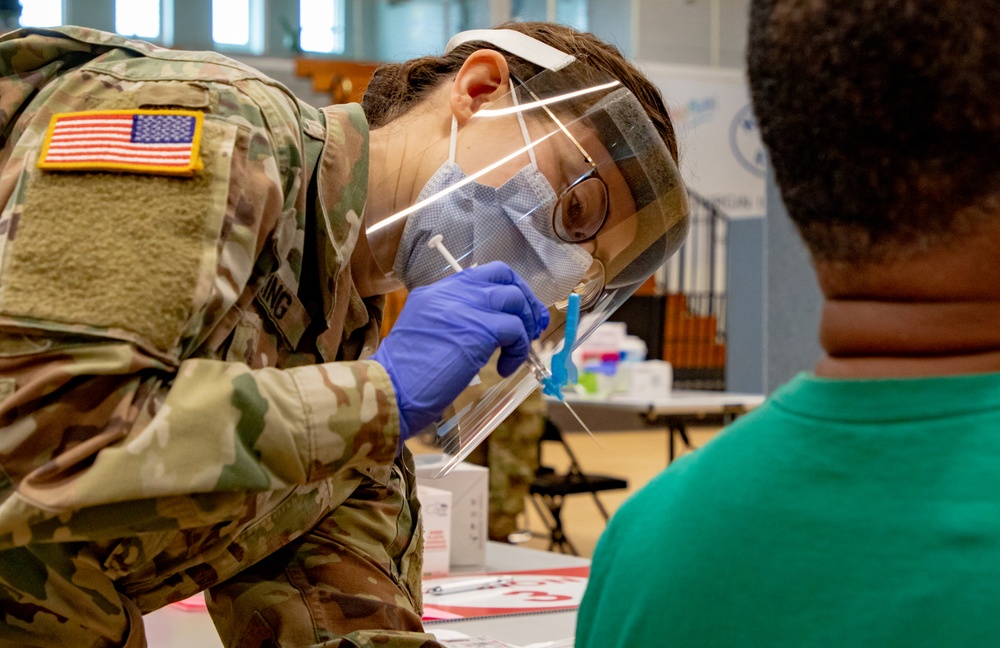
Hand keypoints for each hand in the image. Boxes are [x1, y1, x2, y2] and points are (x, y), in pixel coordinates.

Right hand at [372, 261, 548, 439]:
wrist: (390, 389)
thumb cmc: (404, 375)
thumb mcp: (425, 334)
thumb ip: (451, 322)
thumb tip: (487, 330)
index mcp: (435, 292)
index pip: (480, 274)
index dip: (505, 289)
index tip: (516, 311)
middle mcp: (450, 292)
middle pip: (503, 276)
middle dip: (525, 299)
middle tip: (533, 325)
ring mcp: (465, 307)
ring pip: (514, 299)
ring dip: (526, 325)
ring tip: (521, 349)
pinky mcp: (479, 329)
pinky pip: (516, 330)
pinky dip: (519, 350)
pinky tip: (505, 368)